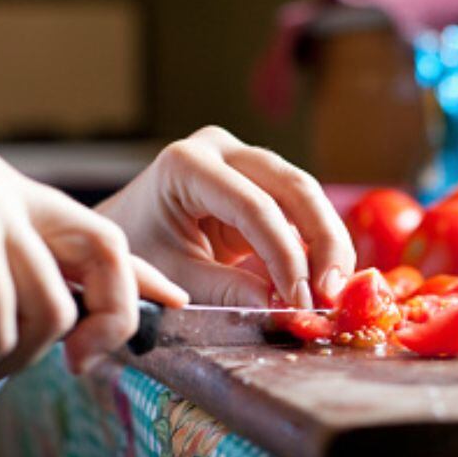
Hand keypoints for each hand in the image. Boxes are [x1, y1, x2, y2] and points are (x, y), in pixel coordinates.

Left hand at [97, 126, 355, 307]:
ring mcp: (245, 160)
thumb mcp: (175, 276)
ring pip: (306, 195)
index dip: (286, 256)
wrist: (122, 233)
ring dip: (328, 244)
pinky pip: (301, 209)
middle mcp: (221, 150)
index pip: (254, 207)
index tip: (301, 301)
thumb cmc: (138, 253)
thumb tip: (282, 307)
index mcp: (187, 164)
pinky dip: (318, 244)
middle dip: (323, 242)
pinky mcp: (261, 181)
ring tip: (334, 292)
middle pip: (293, 188)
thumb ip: (226, 290)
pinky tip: (327, 280)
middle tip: (334, 294)